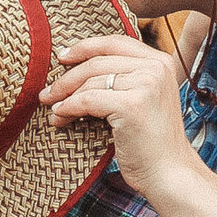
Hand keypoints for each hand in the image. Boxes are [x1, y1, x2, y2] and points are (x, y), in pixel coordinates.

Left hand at [37, 35, 196, 192]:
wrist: (169, 174)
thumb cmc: (151, 143)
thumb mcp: (143, 100)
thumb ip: (125, 79)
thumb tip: (78, 67)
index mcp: (160, 63)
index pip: (115, 42)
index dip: (85, 47)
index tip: (62, 58)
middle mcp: (156, 68)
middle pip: (98, 62)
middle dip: (67, 77)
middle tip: (47, 93)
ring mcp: (146, 85)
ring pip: (90, 81)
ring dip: (65, 96)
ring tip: (52, 110)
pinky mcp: (132, 105)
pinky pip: (87, 101)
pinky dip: (68, 108)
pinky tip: (60, 118)